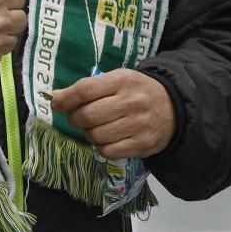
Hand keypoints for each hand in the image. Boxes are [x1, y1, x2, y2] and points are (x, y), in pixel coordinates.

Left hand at [50, 68, 175, 158]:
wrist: (174, 107)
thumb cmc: (137, 91)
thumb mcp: (116, 80)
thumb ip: (88, 88)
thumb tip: (56, 96)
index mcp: (122, 80)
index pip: (85, 90)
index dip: (65, 99)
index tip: (56, 104)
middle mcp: (131, 102)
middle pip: (88, 115)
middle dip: (75, 119)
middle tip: (77, 118)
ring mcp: (139, 125)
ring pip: (96, 136)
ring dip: (88, 134)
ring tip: (95, 128)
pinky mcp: (143, 144)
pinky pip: (108, 151)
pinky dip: (101, 147)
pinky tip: (107, 139)